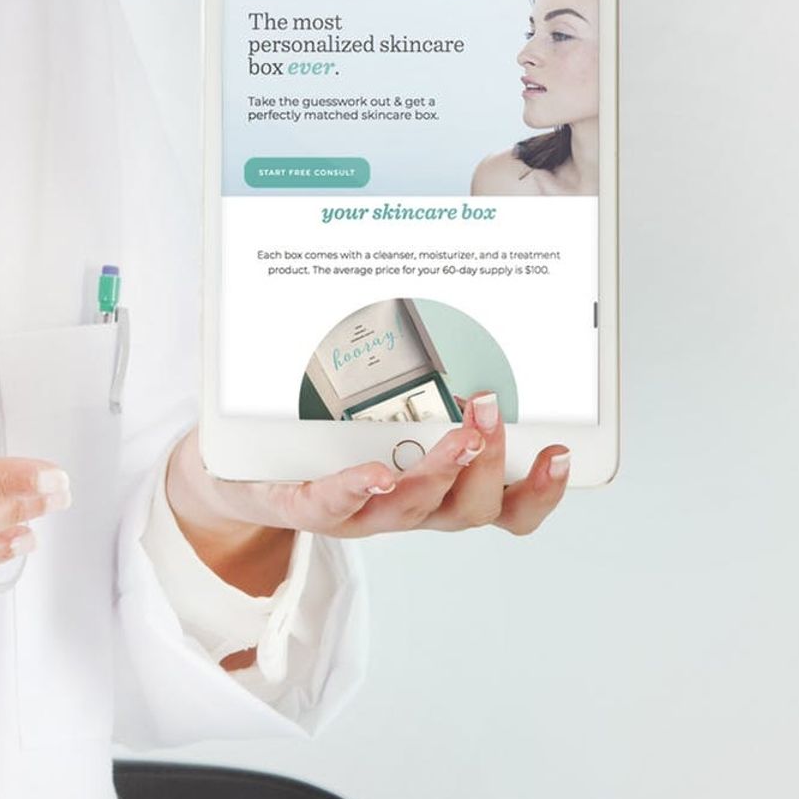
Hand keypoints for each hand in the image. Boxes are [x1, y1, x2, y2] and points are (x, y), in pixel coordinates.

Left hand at [167, 391, 568, 594]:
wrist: (238, 469)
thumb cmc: (322, 436)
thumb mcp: (384, 403)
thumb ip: (424, 368)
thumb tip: (455, 286)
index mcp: (434, 486)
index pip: (503, 507)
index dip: (537, 492)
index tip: (559, 453)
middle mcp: (405, 507)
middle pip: (468, 510)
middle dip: (489, 464)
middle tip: (492, 413)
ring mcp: (356, 511)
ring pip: (411, 509)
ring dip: (440, 473)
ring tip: (458, 435)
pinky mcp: (303, 504)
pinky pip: (333, 505)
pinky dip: (356, 490)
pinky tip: (377, 472)